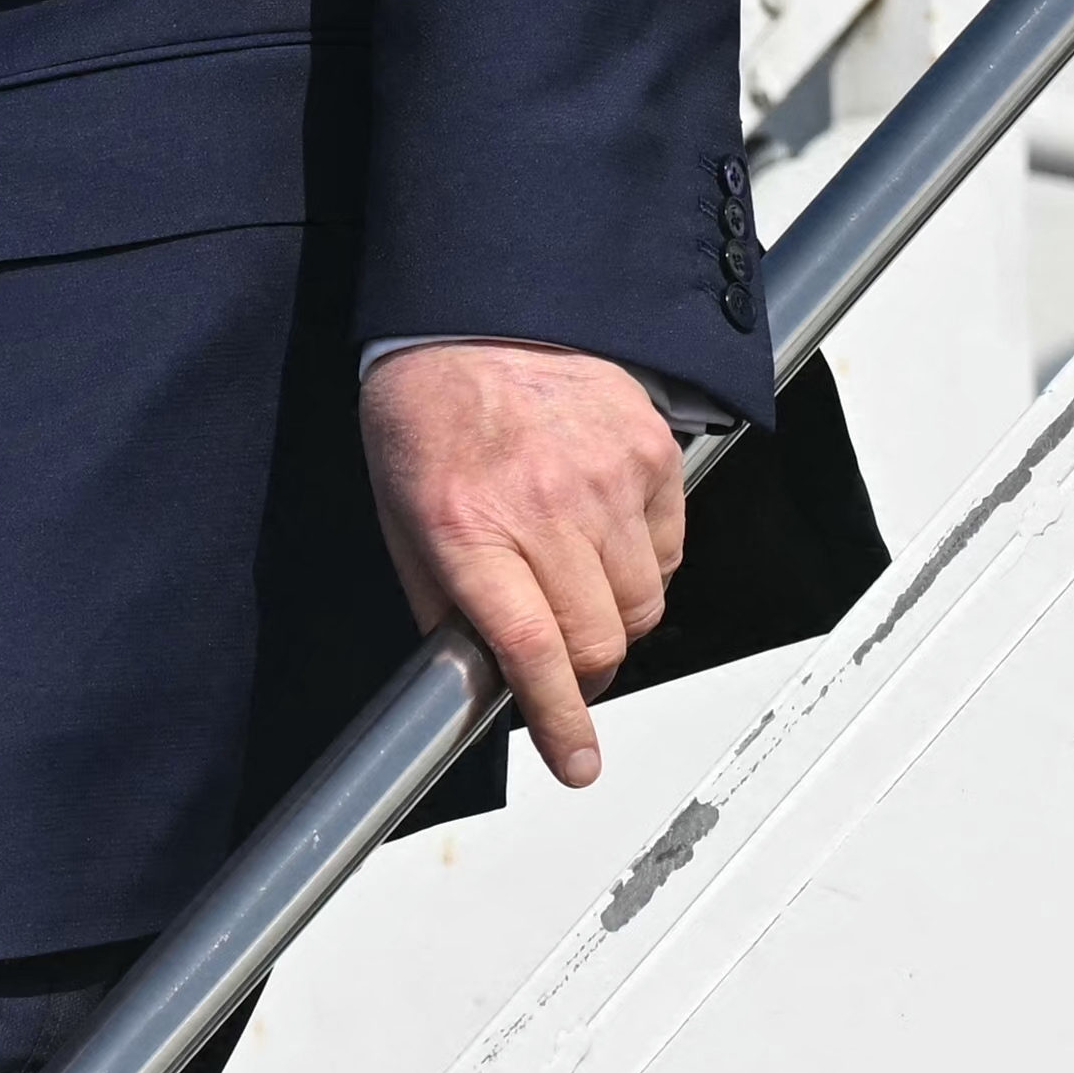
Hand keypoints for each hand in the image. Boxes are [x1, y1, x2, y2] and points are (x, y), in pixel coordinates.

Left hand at [361, 341, 685, 789]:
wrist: (478, 309)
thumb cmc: (430, 409)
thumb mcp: (402, 517)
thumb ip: (441, 602)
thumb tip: (480, 677)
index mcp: (469, 529)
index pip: (533, 651)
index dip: (562, 721)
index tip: (577, 763)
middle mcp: (544, 506)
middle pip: (601, 640)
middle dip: (586, 672)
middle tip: (564, 661)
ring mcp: (607, 475)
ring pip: (644, 602)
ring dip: (616, 616)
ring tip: (577, 577)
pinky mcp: (651, 450)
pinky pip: (671, 546)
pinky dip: (645, 560)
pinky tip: (604, 529)